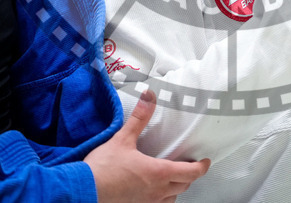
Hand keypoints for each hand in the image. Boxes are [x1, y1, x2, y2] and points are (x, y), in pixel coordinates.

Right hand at [85, 91, 210, 202]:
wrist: (85, 190)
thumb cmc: (104, 168)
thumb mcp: (123, 139)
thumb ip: (139, 118)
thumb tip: (150, 97)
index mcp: (158, 173)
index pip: (190, 173)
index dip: (201, 167)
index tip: (205, 162)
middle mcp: (157, 191)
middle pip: (184, 186)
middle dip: (189, 176)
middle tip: (189, 166)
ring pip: (171, 198)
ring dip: (175, 189)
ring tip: (171, 179)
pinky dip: (161, 198)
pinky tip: (152, 192)